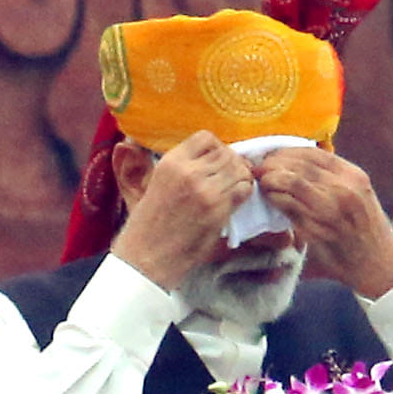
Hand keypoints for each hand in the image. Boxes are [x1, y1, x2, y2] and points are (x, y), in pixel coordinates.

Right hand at [110, 131, 252, 288]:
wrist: (147, 255)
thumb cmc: (149, 224)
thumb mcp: (155, 183)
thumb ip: (180, 168)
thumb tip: (208, 158)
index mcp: (171, 162)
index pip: (206, 138)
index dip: (217, 148)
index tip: (217, 161)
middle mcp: (188, 171)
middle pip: (226, 153)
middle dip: (233, 162)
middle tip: (231, 176)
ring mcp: (205, 190)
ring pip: (238, 169)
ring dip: (241, 177)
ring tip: (234, 187)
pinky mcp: (217, 210)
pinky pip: (243, 189)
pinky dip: (245, 191)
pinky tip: (237, 199)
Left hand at [256, 148, 392, 297]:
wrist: (379, 263)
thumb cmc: (365, 228)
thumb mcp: (358, 194)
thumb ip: (332, 178)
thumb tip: (295, 164)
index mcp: (353, 176)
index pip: (313, 153)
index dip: (287, 152)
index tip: (273, 156)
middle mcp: (344, 190)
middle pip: (300, 166)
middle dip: (274, 165)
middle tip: (260, 169)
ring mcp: (332, 211)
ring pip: (293, 184)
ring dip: (271, 181)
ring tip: (263, 183)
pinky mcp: (319, 231)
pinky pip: (290, 209)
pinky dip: (277, 200)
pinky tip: (272, 199)